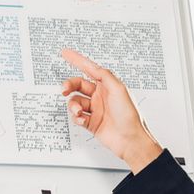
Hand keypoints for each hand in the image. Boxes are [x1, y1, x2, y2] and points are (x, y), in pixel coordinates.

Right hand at [60, 48, 163, 172]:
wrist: (129, 140)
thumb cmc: (129, 115)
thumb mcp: (119, 89)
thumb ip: (105, 75)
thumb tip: (94, 66)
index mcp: (107, 86)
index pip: (90, 69)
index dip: (77, 60)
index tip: (65, 53)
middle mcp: (100, 96)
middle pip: (78, 85)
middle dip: (69, 85)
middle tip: (63, 89)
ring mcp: (95, 110)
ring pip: (75, 102)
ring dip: (74, 106)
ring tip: (79, 112)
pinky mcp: (91, 123)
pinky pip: (77, 117)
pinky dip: (77, 118)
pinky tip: (82, 120)